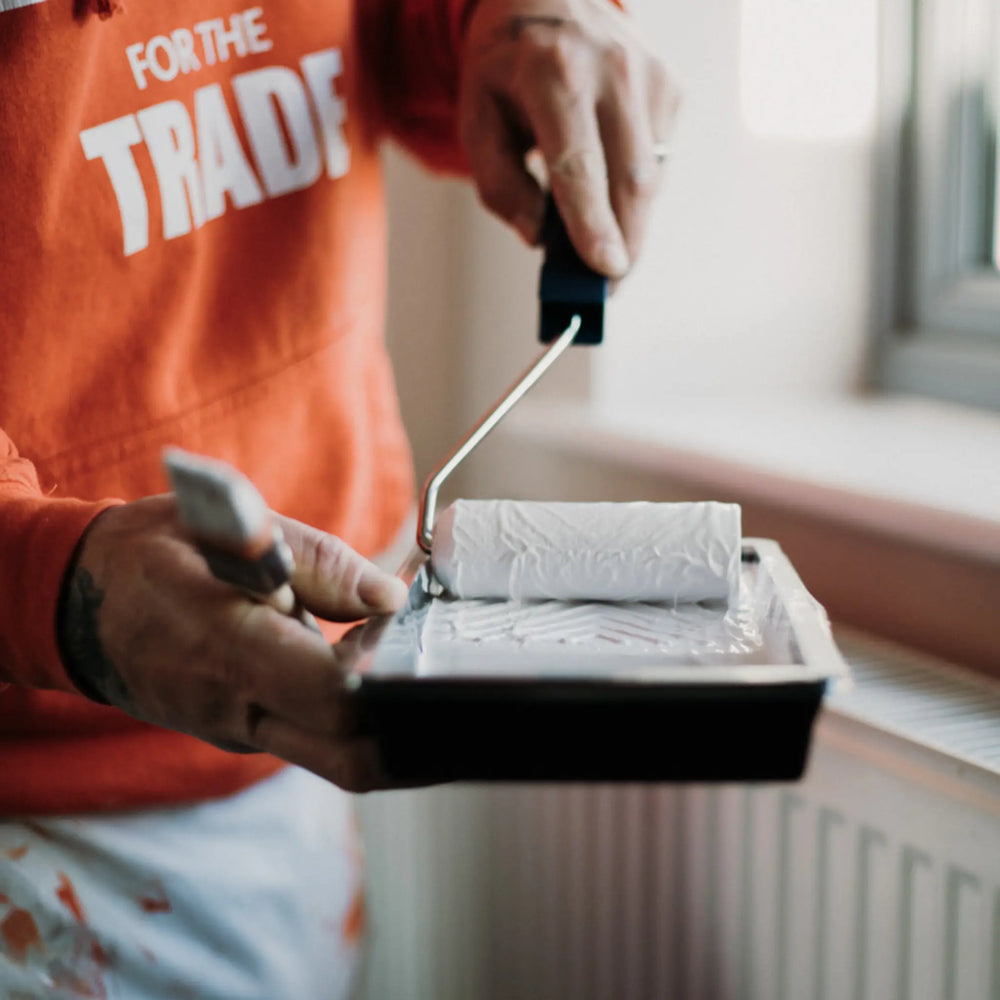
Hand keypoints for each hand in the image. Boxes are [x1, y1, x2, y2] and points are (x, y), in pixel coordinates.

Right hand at [57, 495, 407, 791]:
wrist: (74, 602)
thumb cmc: (149, 553)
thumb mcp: (225, 526)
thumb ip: (315, 561)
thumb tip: (390, 596)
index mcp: (226, 650)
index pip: (336, 700)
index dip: (390, 677)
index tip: (411, 633)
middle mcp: (234, 710)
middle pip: (352, 757)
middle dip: (408, 723)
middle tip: (430, 661)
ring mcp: (238, 731)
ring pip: (338, 751)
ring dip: (379, 708)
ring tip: (385, 636)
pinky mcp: (245, 732)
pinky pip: (312, 733)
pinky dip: (348, 703)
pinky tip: (356, 648)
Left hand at [458, 0, 679, 276]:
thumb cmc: (507, 67)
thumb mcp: (477, 118)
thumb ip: (499, 184)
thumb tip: (537, 235)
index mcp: (554, 73)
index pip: (578, 164)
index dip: (593, 223)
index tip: (608, 270)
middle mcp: (611, 69)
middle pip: (628, 180)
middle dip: (622, 245)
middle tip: (603, 289)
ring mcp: (649, 75)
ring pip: (650, 179)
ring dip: (628, 224)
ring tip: (598, 244)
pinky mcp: (670, 87)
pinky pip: (657, 161)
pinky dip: (632, 189)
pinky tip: (606, 182)